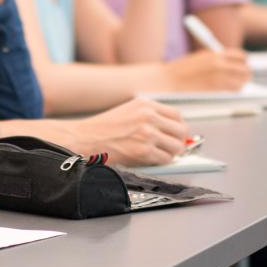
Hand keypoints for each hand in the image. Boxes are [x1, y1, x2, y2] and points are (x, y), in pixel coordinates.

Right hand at [70, 98, 191, 166]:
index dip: (180, 127)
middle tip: (174, 148)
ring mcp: (147, 133)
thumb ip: (150, 116)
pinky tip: (152, 159)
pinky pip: (165, 159)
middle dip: (179, 142)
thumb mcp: (129, 111)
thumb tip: (171, 130)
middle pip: (181, 131)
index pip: (176, 115)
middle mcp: (148, 116)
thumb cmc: (104, 128)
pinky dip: (162, 162)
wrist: (86, 139)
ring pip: (176, 147)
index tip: (178, 134)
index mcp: (145, 104)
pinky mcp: (144, 151)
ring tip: (162, 154)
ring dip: (172, 153)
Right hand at [167, 49, 250, 90]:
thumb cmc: (180, 72)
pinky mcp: (216, 89)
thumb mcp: (200, 59)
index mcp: (215, 54)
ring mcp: (219, 77)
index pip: (241, 56)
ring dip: (240, 84)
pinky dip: (234, 91)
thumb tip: (231, 66)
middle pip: (245, 69)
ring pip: (242, 81)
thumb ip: (217, 60)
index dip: (243, 62)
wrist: (167, 80)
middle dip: (245, 74)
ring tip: (234, 86)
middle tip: (243, 79)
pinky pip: (234, 90)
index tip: (242, 66)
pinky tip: (227, 92)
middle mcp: (220, 64)